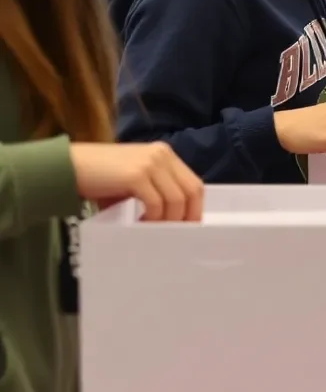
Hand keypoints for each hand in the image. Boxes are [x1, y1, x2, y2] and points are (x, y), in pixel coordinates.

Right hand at [69, 142, 202, 221]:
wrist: (66, 167)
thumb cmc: (98, 179)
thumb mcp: (132, 182)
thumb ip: (153, 192)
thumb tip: (169, 222)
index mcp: (164, 155)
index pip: (192, 183)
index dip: (194, 208)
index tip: (188, 228)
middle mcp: (162, 155)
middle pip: (191, 191)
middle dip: (187, 217)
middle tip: (176, 236)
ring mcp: (150, 163)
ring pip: (176, 199)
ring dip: (168, 221)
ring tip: (153, 232)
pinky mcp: (136, 175)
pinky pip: (156, 203)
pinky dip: (152, 219)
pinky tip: (140, 225)